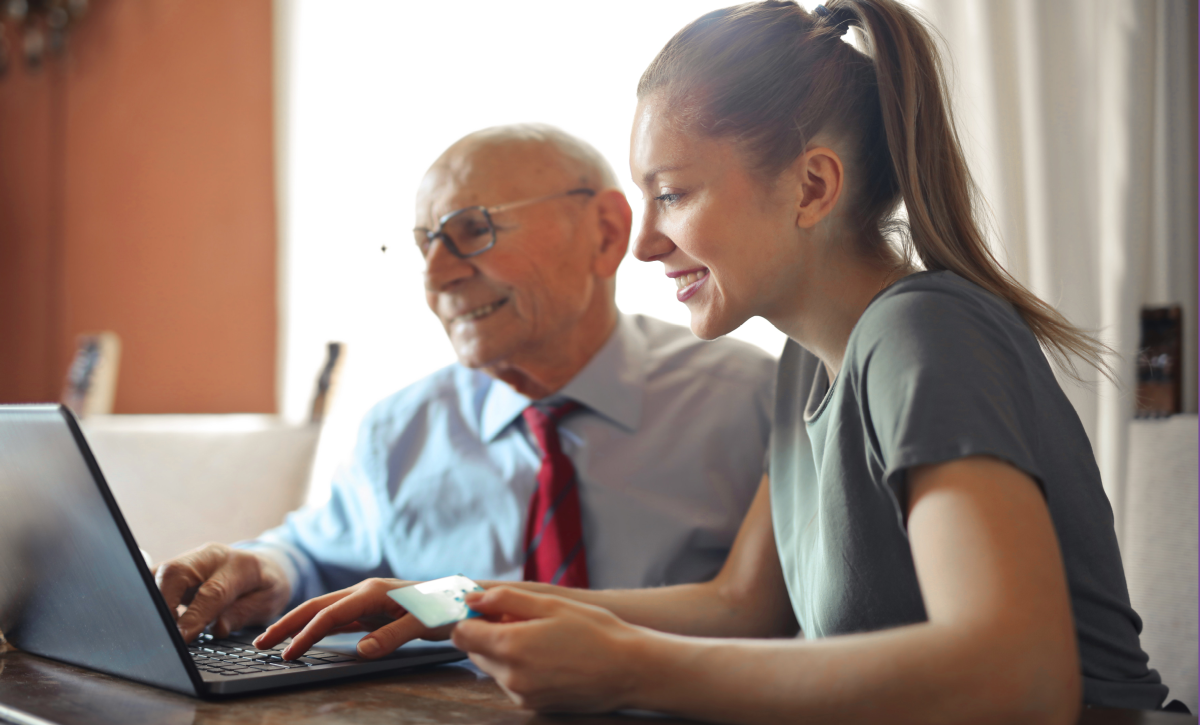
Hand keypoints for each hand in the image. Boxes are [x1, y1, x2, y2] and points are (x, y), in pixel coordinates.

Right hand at [155, 543, 290, 641]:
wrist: (265, 566)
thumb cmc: (266, 587)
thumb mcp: (267, 603)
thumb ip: (242, 614)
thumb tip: (217, 628)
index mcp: (240, 565)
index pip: (212, 591)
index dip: (195, 616)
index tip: (182, 637)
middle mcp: (211, 557)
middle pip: (176, 573)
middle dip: (164, 604)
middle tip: (164, 633)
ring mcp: (191, 559)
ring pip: (160, 573)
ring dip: (153, 600)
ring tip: (156, 627)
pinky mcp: (177, 567)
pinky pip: (155, 577)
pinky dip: (150, 596)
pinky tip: (151, 616)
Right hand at [254, 578, 450, 659]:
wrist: (463, 598)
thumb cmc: (446, 608)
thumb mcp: (423, 624)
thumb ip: (393, 636)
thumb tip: (361, 650)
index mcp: (373, 592)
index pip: (330, 615)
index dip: (307, 635)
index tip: (288, 654)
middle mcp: (365, 592)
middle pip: (317, 606)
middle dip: (287, 624)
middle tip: (260, 644)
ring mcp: (366, 600)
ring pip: (323, 611)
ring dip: (298, 625)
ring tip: (273, 642)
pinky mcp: (371, 609)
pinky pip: (337, 619)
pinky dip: (317, 628)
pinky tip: (305, 638)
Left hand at [453, 587, 646, 712]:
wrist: (629, 670)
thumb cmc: (595, 632)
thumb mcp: (551, 604)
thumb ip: (505, 599)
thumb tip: (472, 599)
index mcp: (510, 646)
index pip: (462, 633)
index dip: (471, 617)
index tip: (489, 608)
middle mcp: (510, 676)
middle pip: (475, 651)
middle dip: (489, 633)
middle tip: (522, 620)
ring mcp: (521, 695)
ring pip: (493, 667)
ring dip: (505, 652)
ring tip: (541, 639)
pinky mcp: (532, 706)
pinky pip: (511, 683)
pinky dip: (519, 668)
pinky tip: (548, 658)